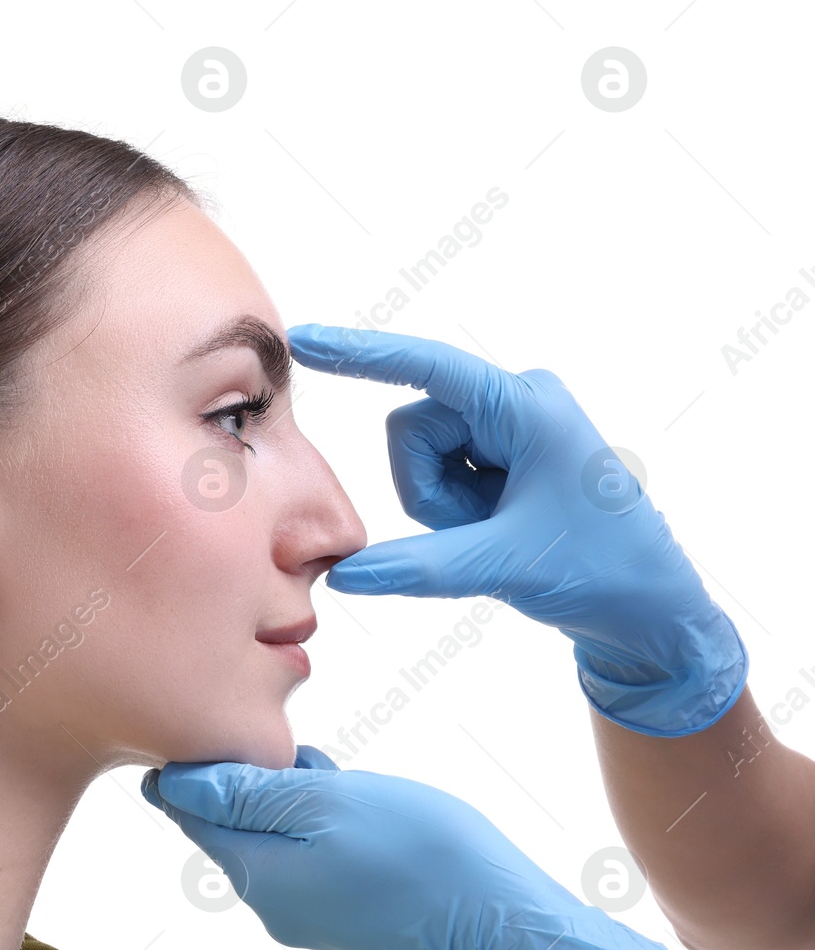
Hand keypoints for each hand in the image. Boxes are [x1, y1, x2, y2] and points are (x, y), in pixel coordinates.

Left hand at [142, 747, 723, 949]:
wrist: (502, 924)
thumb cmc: (418, 852)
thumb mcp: (326, 802)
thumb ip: (247, 793)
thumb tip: (173, 783)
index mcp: (254, 875)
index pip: (188, 813)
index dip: (195, 761)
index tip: (223, 717)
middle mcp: (270, 904)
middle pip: (228, 825)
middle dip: (246, 776)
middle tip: (286, 736)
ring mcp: (309, 915)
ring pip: (272, 836)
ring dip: (287, 795)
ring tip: (324, 763)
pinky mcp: (345, 916)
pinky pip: (308, 856)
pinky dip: (319, 819)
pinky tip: (350, 796)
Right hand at [286, 324, 746, 736]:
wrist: (648, 607)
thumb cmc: (599, 570)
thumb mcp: (503, 566)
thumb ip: (418, 568)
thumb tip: (343, 576)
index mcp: (527, 406)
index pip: (427, 368)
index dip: (360, 355)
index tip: (302, 342)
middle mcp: (516, 404)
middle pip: (413, 430)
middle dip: (427, 489)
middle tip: (481, 529)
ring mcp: (508, 430)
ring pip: (419, 457)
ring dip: (440, 505)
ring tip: (495, 532)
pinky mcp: (501, 457)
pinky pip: (437, 475)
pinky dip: (450, 512)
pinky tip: (495, 531)